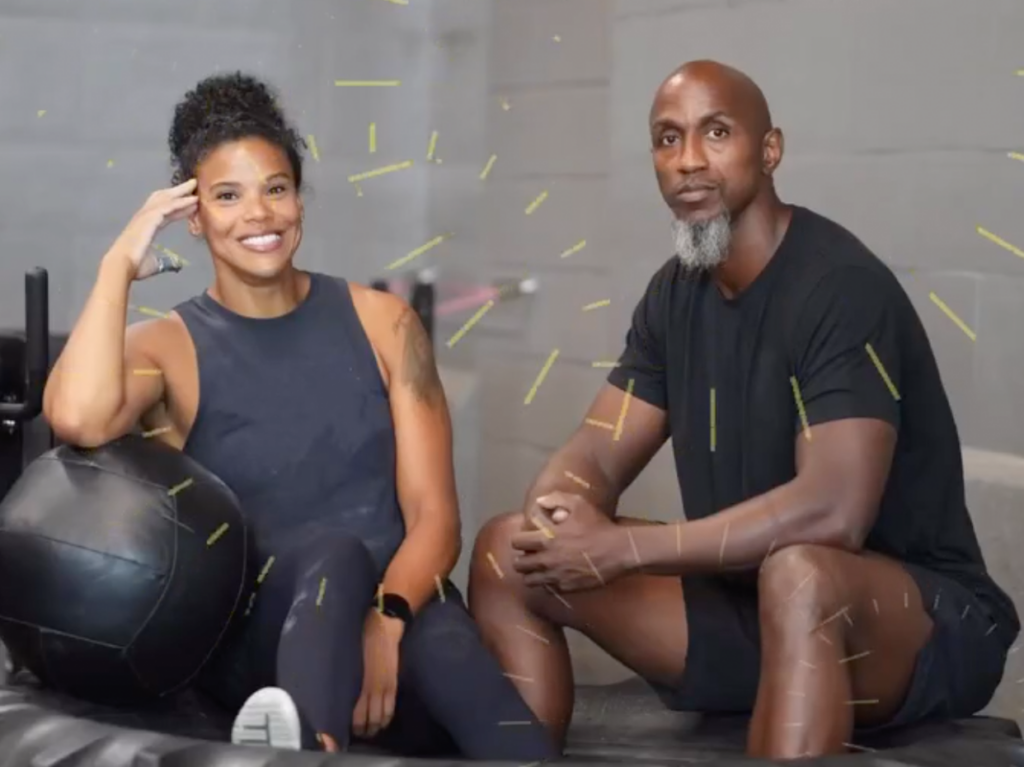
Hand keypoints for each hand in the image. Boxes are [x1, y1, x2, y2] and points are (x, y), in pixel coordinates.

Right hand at [105, 179, 198, 280]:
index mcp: (145, 227)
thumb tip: (176, 265)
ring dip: (182, 192)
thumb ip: (166, 262)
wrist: (122, 265)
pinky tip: (193, 200)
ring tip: (195, 185)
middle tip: (192, 184)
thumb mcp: (155, 264)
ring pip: (166, 199)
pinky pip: (168, 207)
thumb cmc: (134, 266)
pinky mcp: (149, 218)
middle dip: (178, 191)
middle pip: (163, 198)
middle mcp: (145, 217)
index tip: (191, 203)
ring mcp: (146, 216)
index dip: (178, 207)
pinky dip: (181, 202)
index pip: (165, 212)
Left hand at [352, 609, 403, 738]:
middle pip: (368, 716)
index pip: (356, 710)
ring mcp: (385, 684)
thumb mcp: (350, 655)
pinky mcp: (393, 681)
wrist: (385, 624)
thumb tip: (336, 690)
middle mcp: (373, 686)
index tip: (346, 729)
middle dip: (364, 729)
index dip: (352, 723)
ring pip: (381, 714)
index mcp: (361, 679)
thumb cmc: (362, 636)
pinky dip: (387, 716)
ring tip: (371, 732)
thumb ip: (347, 674)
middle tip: (359, 734)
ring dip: (376, 725)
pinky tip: (383, 722)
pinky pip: (391, 705)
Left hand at [511, 491, 628, 591]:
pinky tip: (556, 574)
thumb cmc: (598, 525)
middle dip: (522, 559)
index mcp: (546, 539)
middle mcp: (547, 560)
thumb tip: (539, 502)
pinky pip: (548, 588)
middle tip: (530, 555)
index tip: (527, 539)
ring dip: (532, 573)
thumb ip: (555, 500)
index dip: (519, 540)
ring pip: (529, 581)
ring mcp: (556, 576)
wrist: (618, 550)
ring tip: (540, 567)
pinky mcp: (566, 588)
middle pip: (518, 565)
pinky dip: (548, 582)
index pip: (516, 543)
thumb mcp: (578, 504)